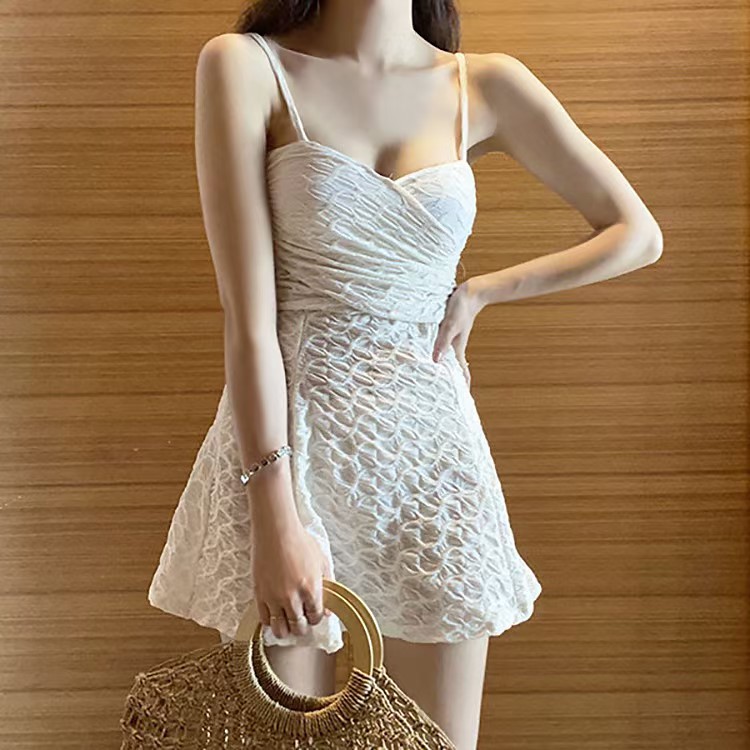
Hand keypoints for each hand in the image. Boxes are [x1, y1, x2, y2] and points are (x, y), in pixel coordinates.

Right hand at [251, 520, 330, 639]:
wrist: (276, 530)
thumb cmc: (300, 541)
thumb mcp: (322, 560)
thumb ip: (328, 585)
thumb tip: (329, 609)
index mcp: (311, 588)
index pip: (316, 617)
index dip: (316, 617)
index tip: (313, 614)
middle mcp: (292, 597)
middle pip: (299, 627)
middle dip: (302, 626)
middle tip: (301, 620)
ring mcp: (274, 597)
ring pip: (280, 629)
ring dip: (286, 629)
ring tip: (287, 622)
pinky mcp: (259, 594)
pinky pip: (264, 620)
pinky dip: (270, 621)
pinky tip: (274, 614)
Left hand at [432, 279, 483, 384]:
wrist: (471, 292)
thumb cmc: (461, 308)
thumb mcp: (450, 325)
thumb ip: (442, 342)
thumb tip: (435, 361)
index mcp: (457, 348)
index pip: (461, 372)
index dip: (463, 385)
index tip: (462, 399)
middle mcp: (455, 346)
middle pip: (454, 367)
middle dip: (452, 380)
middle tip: (446, 394)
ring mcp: (452, 339)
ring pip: (448, 358)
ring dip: (445, 368)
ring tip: (439, 379)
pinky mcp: (448, 331)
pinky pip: (443, 347)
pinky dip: (440, 353)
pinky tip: (433, 355)